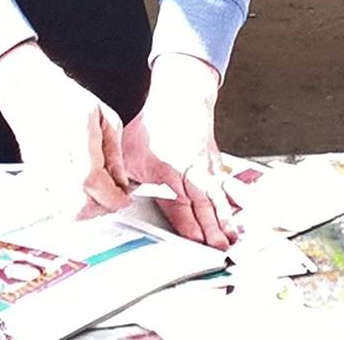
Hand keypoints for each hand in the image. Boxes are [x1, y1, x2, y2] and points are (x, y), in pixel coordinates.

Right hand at [0, 41, 128, 211]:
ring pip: (66, 210)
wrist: (30, 92)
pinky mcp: (34, 177)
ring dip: (88, 209)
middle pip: (79, 205)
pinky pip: (56, 203)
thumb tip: (122, 182)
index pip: (95, 183)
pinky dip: (72, 203)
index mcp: (76, 137)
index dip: (114, 198)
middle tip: (115, 197)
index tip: (125, 198)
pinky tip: (82, 189)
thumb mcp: (104, 117)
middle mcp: (55, 158)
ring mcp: (41, 170)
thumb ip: (115, 154)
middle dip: (102, 208)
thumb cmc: (66, 98)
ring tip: (99, 193)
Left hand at [122, 54, 233, 249]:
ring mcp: (206, 166)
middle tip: (220, 248)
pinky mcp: (214, 164)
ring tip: (232, 239)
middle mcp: (191, 169)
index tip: (197, 241)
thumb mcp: (128, 149)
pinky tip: (233, 218)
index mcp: (169, 168)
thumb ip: (122, 177)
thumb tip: (110, 200)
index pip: (180, 203)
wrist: (181, 96)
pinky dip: (229, 204)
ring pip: (217, 198)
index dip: (189, 224)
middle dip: (212, 228)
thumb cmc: (156, 123)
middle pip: (204, 204)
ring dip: (224, 220)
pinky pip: (223, 188)